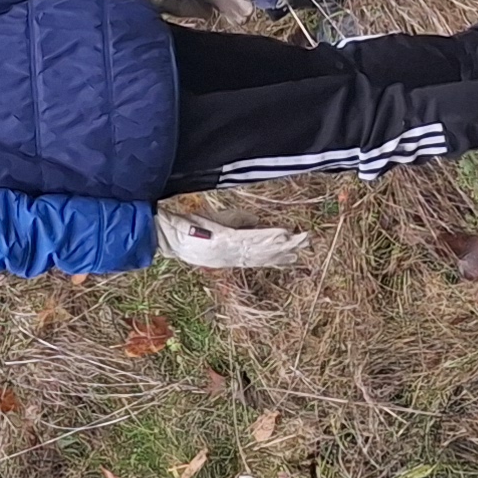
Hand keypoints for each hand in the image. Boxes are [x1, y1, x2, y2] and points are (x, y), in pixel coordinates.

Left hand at [155, 206, 309, 269]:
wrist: (172, 233)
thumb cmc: (191, 228)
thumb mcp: (220, 224)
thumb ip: (240, 222)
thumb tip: (257, 221)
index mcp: (232, 254)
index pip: (259, 256)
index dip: (278, 255)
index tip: (295, 254)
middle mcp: (234, 255)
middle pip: (265, 254)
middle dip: (286, 249)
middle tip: (306, 245)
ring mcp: (231, 249)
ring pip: (262, 248)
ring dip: (282, 243)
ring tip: (299, 240)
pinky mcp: (227, 241)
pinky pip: (252, 239)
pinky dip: (268, 236)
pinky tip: (281, 233)